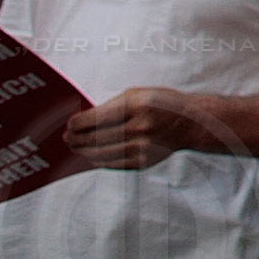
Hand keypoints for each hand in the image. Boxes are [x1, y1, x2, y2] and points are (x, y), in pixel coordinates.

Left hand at [65, 88, 200, 170]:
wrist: (191, 123)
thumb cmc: (163, 103)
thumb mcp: (139, 94)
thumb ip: (113, 105)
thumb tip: (85, 119)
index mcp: (137, 106)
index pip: (97, 118)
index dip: (78, 123)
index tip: (70, 124)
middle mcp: (139, 128)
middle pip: (96, 138)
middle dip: (77, 139)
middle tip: (67, 138)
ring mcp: (141, 148)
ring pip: (101, 154)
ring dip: (84, 152)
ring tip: (76, 147)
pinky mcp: (143, 162)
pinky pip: (113, 164)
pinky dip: (99, 161)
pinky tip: (93, 156)